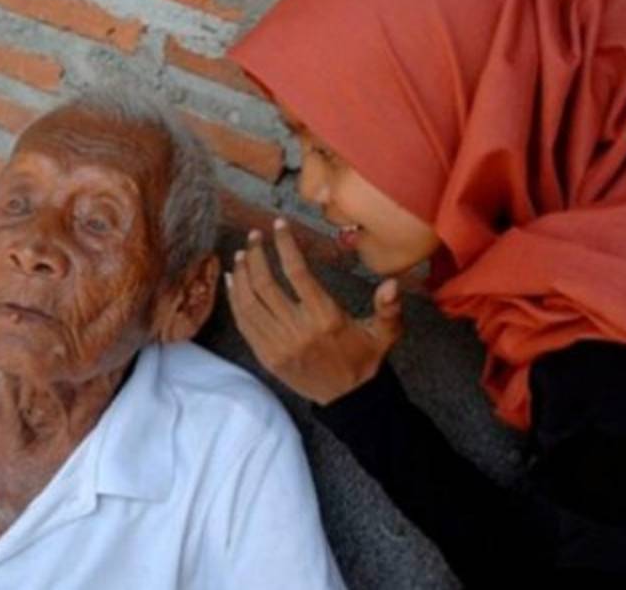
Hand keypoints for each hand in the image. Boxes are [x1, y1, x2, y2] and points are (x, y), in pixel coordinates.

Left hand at [226, 219, 402, 404]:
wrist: (348, 400)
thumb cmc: (365, 359)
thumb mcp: (385, 333)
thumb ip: (388, 307)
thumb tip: (393, 283)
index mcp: (326, 318)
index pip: (298, 273)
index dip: (285, 245)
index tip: (278, 225)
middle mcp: (298, 330)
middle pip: (265, 284)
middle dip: (256, 254)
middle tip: (254, 235)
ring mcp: (278, 345)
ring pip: (249, 302)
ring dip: (241, 274)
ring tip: (242, 253)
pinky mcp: (266, 356)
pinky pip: (243, 323)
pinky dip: (234, 299)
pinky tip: (232, 280)